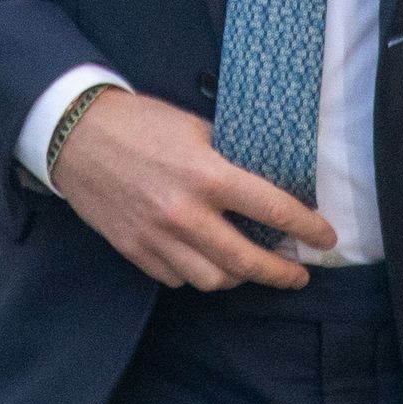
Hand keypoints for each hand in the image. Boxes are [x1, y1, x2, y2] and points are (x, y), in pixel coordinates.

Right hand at [49, 88, 336, 290]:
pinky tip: (207, 260)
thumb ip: (229, 157)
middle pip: (247, 262)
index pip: (273, 211)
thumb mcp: (195, 127)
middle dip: (281, 273)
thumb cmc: (140, 123)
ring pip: (213, 280)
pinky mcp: (136, 252)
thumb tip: (266, 178)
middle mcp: (186, 214)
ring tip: (251, 268)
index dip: (307, 227)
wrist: (77, 136)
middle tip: (298, 273)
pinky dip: (199, 274)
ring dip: (239, 278)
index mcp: (208, 175)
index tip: (325, 236)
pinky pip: (178, 278)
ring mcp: (158, 239)